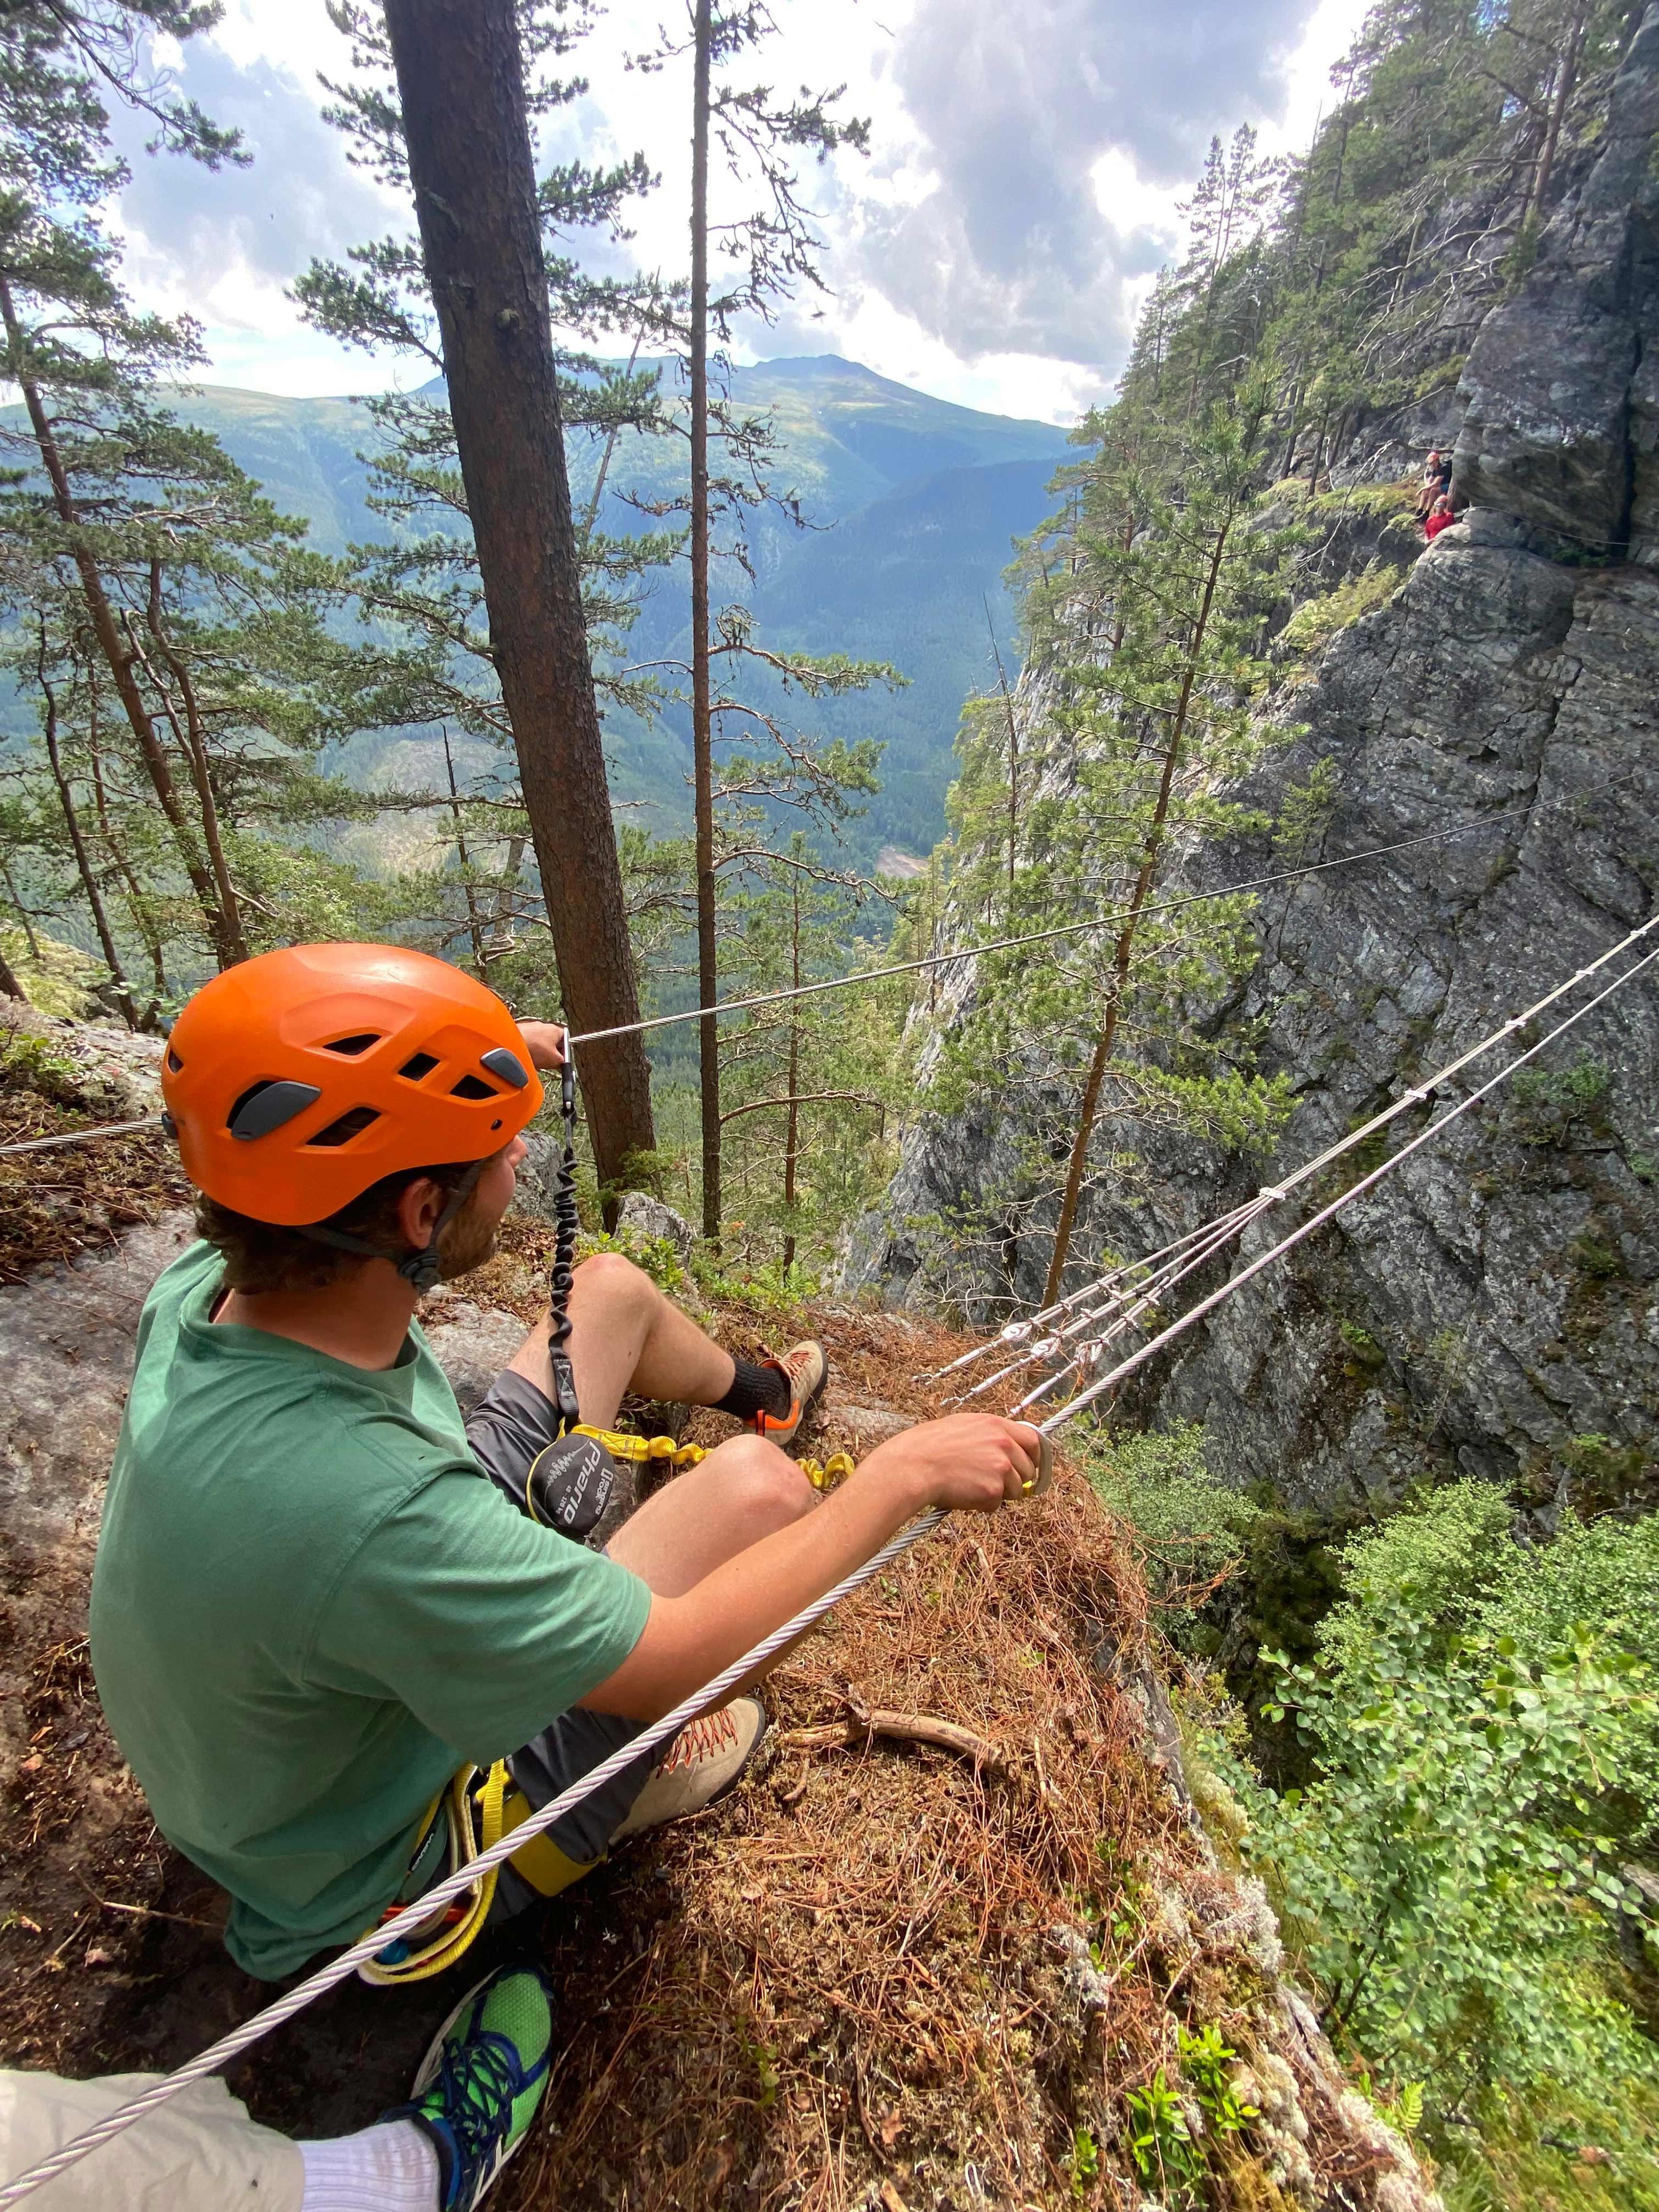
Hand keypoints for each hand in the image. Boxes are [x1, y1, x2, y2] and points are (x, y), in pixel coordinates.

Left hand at [519, 1021, 567, 1071]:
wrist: (510, 1045)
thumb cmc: (532, 1048)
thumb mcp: (554, 1060)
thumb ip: (562, 1061)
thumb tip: (562, 1063)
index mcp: (555, 1029)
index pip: (566, 1039)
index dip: (565, 1051)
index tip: (562, 1059)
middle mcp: (543, 1026)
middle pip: (551, 1041)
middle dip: (550, 1053)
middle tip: (548, 1062)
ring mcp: (530, 1028)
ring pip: (538, 1043)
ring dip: (538, 1052)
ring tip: (534, 1061)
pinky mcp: (519, 1032)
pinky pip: (527, 1042)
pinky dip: (528, 1050)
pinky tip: (525, 1057)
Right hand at [863, 1412, 1040, 1514]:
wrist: (913, 1466)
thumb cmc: (928, 1446)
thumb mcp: (962, 1426)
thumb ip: (988, 1434)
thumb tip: (1005, 1446)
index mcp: (995, 1425)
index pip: (1033, 1440)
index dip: (1034, 1456)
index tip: (1031, 1466)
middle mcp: (1003, 1444)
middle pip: (1029, 1469)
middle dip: (1018, 1480)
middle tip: (998, 1485)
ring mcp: (1000, 1467)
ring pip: (1015, 1489)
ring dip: (999, 1494)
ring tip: (971, 1487)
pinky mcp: (993, 1490)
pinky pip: (997, 1504)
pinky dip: (983, 1505)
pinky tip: (964, 1494)